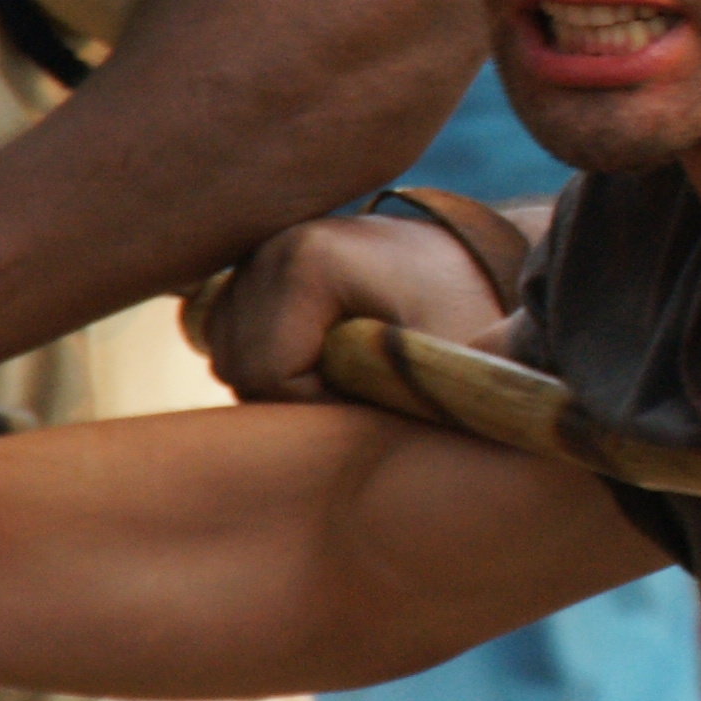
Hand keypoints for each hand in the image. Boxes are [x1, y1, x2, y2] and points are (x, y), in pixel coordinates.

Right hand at [199, 212, 511, 401]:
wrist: (475, 267)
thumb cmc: (464, 315)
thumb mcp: (438, 363)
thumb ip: (380, 400)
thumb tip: (313, 450)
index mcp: (308, 263)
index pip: (267, 373)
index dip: (316, 406)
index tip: (370, 400)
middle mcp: (270, 249)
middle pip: (237, 363)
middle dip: (292, 397)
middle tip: (357, 391)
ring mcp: (258, 254)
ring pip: (226, 351)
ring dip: (274, 380)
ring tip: (340, 372)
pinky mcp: (258, 267)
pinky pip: (228, 334)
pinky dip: (263, 358)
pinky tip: (316, 358)